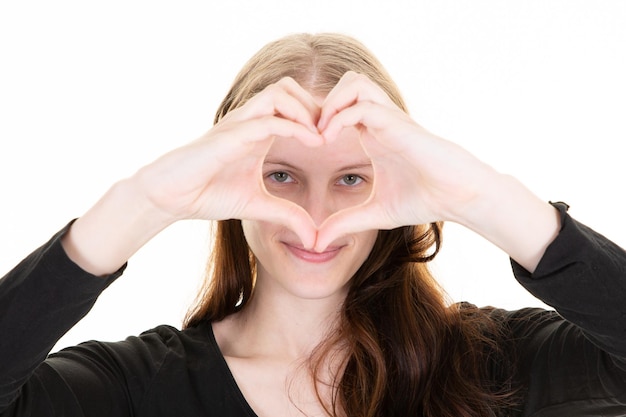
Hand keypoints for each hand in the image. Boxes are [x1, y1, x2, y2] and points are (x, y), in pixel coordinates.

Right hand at [62, 78, 325, 274]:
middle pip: (291, 88)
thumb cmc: (207, 193)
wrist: (170, 196)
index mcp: (258, 131)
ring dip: (307, 109)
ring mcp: (239, 124)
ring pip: (280, 92)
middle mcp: (250, 121)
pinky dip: (295, 125)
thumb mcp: (257, 206)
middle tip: (334, 130)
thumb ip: (286, 215)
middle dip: (317, 104)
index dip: (319, 116)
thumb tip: (314, 237)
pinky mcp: (230, 134)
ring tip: (323, 135)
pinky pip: (269, 119)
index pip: (294, 106)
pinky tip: (314, 142)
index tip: (339, 138)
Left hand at [314, 72, 497, 249]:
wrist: (458, 196)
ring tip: (319, 133)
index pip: (340, 106)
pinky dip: (339, 116)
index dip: (317, 119)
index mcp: (373, 134)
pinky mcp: (396, 123)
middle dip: (321, 102)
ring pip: (353, 83)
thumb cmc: (425, 200)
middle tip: (308, 132)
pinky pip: (361, 105)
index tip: (302, 145)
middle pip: (346, 84)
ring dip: (330, 103)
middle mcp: (379, 120)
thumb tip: (316, 243)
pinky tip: (329, 140)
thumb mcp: (376, 213)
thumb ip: (346, 223)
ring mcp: (389, 118)